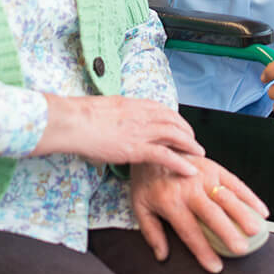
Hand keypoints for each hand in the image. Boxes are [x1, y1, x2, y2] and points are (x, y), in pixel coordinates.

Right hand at [36, 95, 204, 176]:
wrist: (74, 121)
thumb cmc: (83, 115)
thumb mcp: (106, 108)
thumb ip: (118, 115)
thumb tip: (117, 121)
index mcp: (134, 104)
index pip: (163, 109)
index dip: (176, 118)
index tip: (182, 126)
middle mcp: (142, 115)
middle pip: (174, 121)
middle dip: (187, 131)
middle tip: (194, 142)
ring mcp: (140, 131)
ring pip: (175, 135)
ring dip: (190, 145)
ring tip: (199, 155)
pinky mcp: (136, 148)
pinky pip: (165, 156)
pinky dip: (180, 162)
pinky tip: (189, 170)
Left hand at [130, 156, 269, 273]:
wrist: (154, 146)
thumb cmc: (147, 179)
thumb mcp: (140, 205)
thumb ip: (151, 232)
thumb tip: (162, 255)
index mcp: (169, 200)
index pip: (189, 230)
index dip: (203, 250)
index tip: (215, 266)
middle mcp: (188, 187)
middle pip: (211, 213)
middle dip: (227, 232)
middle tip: (240, 248)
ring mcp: (203, 175)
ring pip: (227, 196)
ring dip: (243, 214)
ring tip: (255, 231)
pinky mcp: (213, 166)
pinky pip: (235, 182)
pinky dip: (249, 196)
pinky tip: (260, 211)